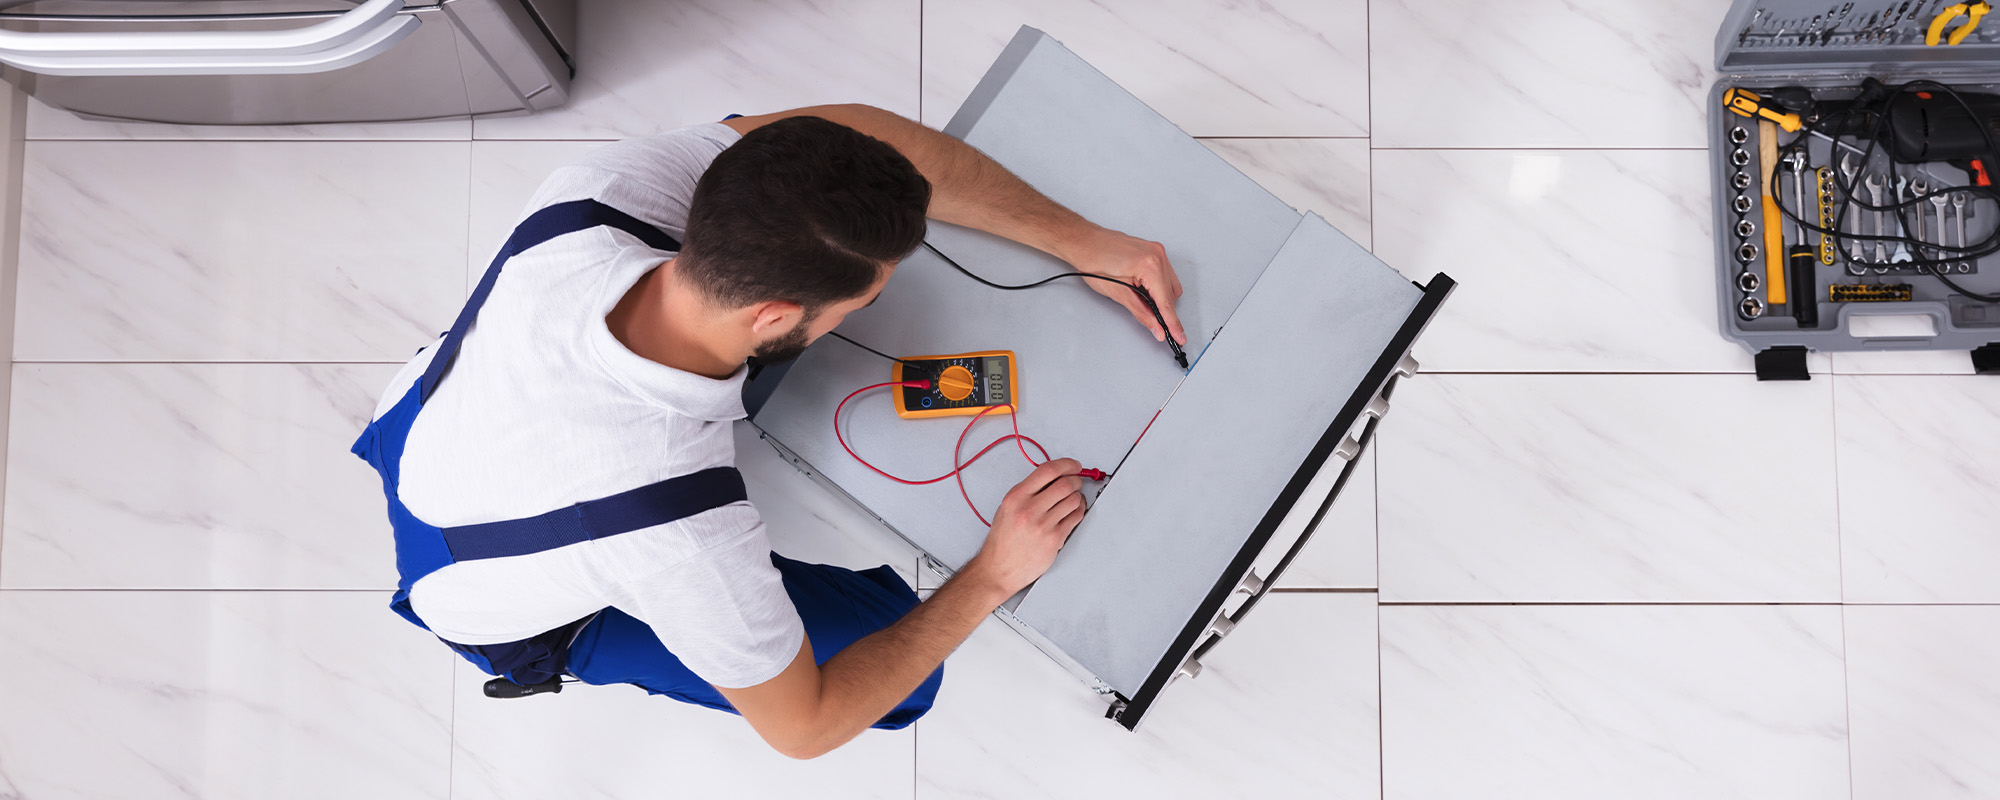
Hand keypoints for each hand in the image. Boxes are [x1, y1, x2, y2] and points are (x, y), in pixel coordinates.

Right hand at [963, 458, 1086, 597]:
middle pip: (1065, 483)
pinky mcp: (1054, 539)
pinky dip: (1079, 511)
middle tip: (1076, 481)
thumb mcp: (1008, 507)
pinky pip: (1076, 517)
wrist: (999, 568)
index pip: (1048, 470)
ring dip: (1078, 497)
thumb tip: (1055, 475)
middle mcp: (1029, 509)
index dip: (1066, 464)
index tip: (1073, 465)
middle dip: (1075, 480)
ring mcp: (1043, 525)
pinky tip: (1073, 512)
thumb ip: (1029, 490)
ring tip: (1072, 500)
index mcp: (1016, 497)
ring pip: (1074, 500)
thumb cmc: (1003, 539)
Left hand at [1061, 226, 1185, 344]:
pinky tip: (1144, 290)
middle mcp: (1157, 255)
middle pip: (1171, 294)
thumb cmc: (1093, 263)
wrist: (1084, 243)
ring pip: (1171, 285)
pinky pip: (1165, 274)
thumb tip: (1157, 327)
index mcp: (1149, 265)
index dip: (1173, 323)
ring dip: (1161, 298)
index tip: (1180, 337)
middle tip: (1157, 326)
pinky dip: (1158, 286)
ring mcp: (1157, 251)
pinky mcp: (1153, 250)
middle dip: (1164, 311)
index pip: (1166, 302)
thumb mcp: (1117, 294)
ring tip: (1141, 300)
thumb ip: (1141, 313)